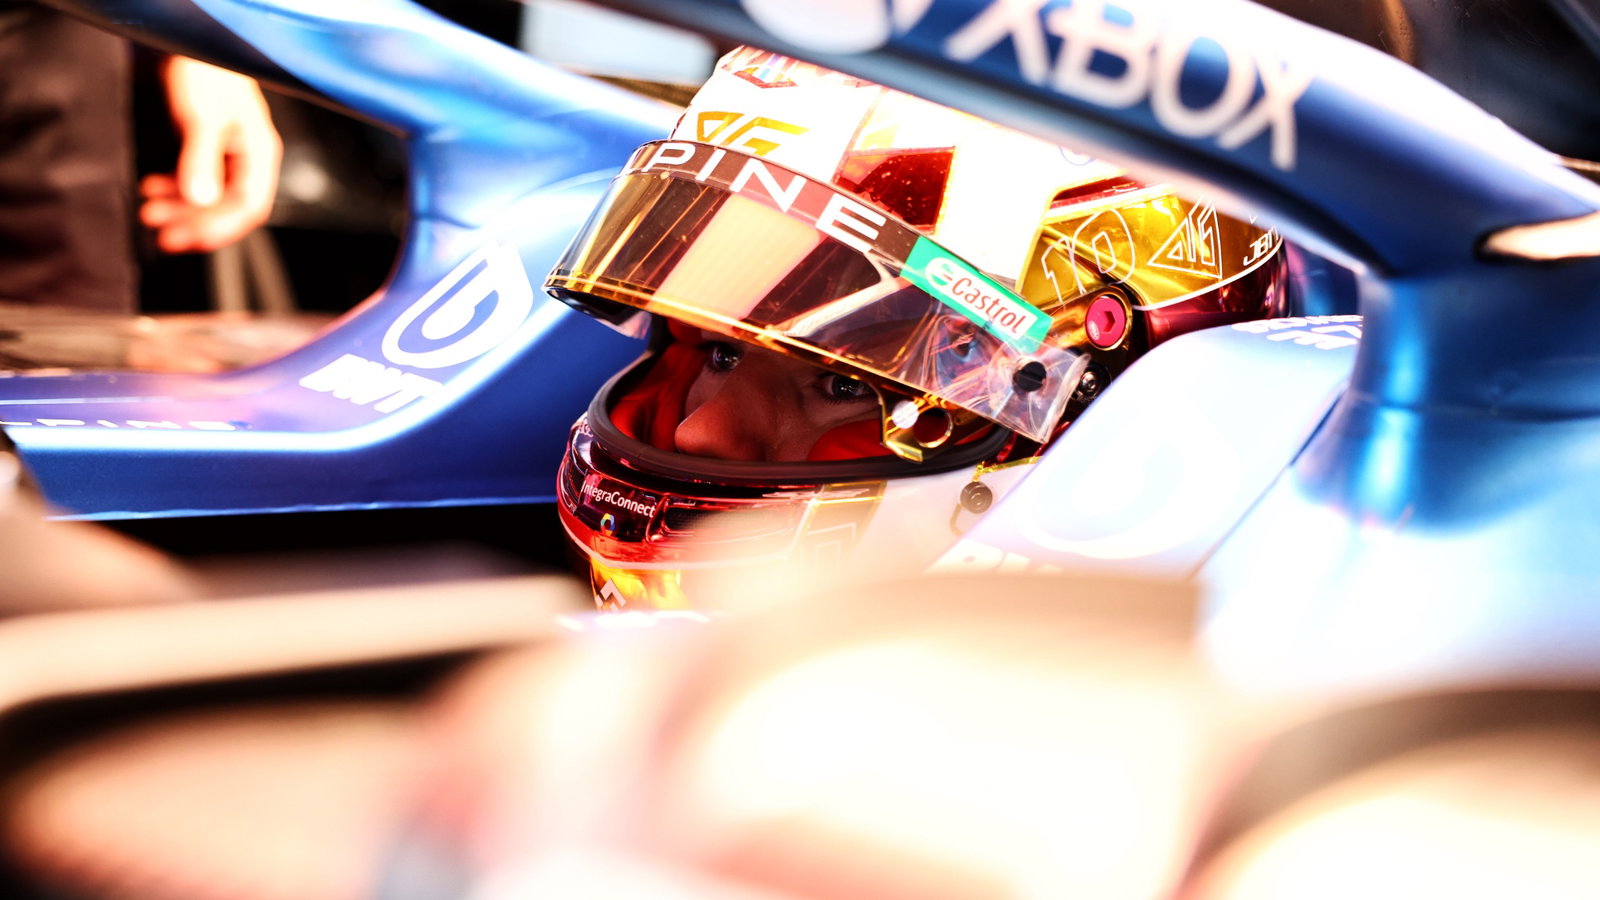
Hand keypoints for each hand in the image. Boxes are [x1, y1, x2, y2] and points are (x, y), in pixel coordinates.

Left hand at [139, 56, 282, 253]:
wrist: (191, 47)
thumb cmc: (207, 73)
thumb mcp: (203, 118)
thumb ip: (201, 159)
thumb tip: (200, 200)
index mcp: (258, 154)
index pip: (249, 207)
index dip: (221, 228)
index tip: (190, 238)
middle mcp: (247, 160)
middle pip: (228, 209)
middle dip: (195, 225)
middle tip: (164, 237)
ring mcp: (228, 157)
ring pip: (209, 199)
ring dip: (180, 211)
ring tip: (150, 213)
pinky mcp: (209, 152)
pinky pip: (196, 184)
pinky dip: (174, 192)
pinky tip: (153, 189)